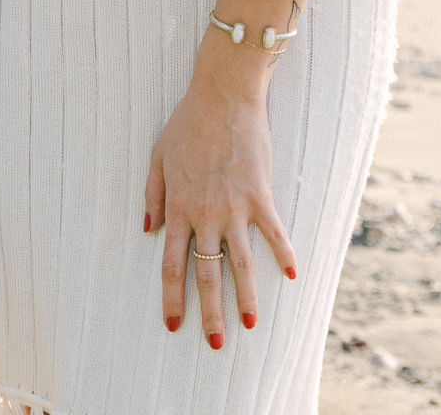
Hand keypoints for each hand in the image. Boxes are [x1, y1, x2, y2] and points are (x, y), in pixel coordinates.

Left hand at [144, 76, 298, 348]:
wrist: (223, 97)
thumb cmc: (188, 124)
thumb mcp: (158, 157)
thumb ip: (152, 195)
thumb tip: (148, 230)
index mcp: (178, 208)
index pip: (171, 264)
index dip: (172, 297)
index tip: (174, 324)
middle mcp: (205, 215)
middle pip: (206, 274)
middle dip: (209, 312)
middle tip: (215, 342)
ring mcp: (235, 208)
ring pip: (241, 263)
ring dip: (246, 297)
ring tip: (250, 325)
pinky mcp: (261, 196)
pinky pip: (274, 233)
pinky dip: (285, 255)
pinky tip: (293, 277)